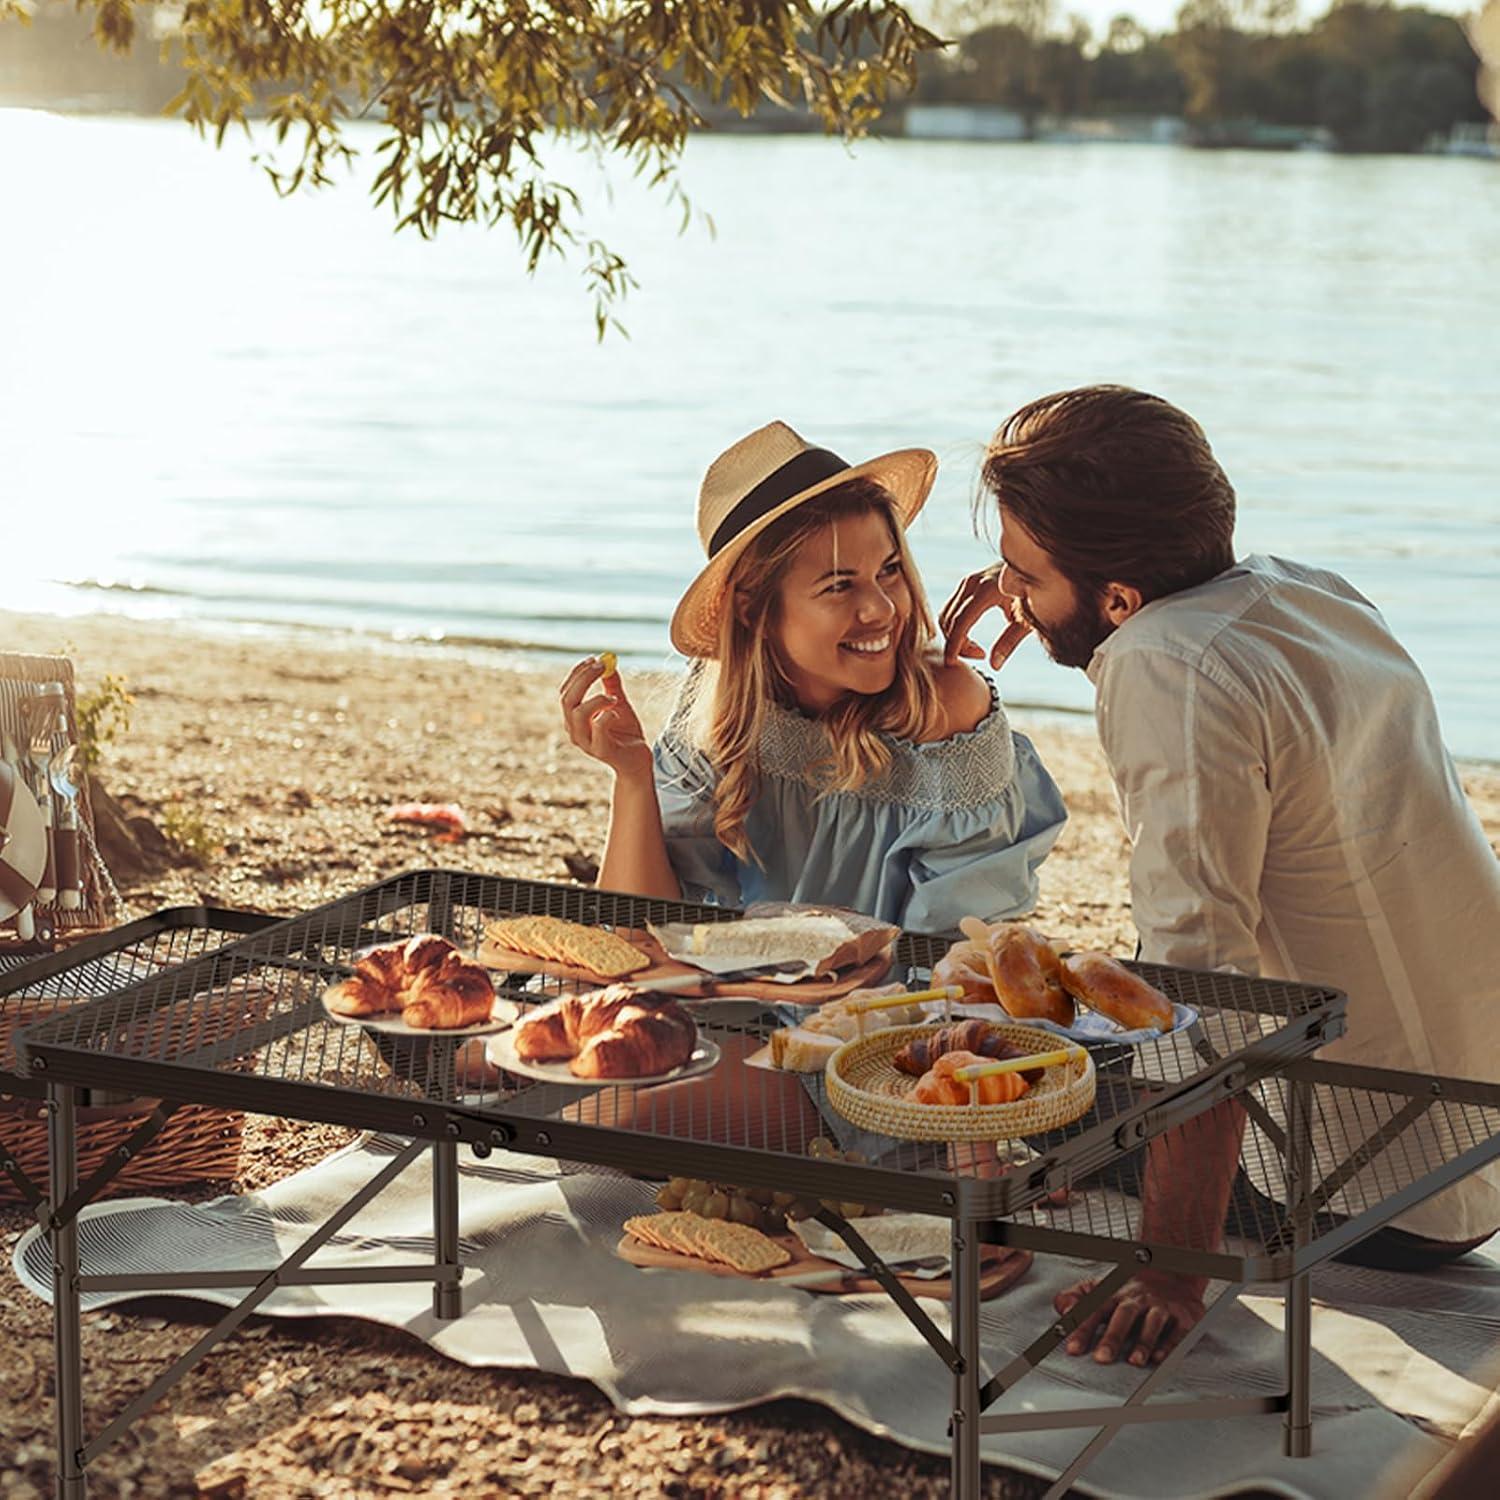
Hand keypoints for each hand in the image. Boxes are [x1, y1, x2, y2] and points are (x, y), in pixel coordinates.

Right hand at [560, 657, 650, 777]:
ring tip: (614, 697)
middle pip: (567, 699)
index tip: (593, 659)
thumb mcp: (620, 705)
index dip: (577, 673)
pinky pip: (598, 727)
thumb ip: (613, 686)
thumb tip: (609, 663)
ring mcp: (586, 742)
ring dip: (596, 698)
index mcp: (575, 718)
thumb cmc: (626, 734)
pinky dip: (607, 714)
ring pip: (577, 713)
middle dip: (583, 679)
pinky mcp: (601, 751)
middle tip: (602, 666)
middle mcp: (575, 730)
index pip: (566, 691)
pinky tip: (617, 713)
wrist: (638, 761)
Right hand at [939, 565, 1032, 669]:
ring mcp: (968, 581)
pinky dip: (955, 627)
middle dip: (957, 643)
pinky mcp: (967, 583)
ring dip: (954, 636)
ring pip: (947, 615)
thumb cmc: (1037, 593)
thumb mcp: (1026, 619)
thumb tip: (994, 665)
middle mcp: (973, 582)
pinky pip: (951, 609)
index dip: (954, 644)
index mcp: (988, 590)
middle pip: (950, 620)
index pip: (961, 622)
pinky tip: (971, 638)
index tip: (951, 662)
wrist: (1038, 566)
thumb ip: (1010, 642)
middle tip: (980, 656)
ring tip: (977, 649)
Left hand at [1054, 1270, 1206, 1365]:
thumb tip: (1061, 1308)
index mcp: (1114, 1294)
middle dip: (1112, 1337)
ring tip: (1134, 1362)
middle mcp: (1137, 1300)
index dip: (1082, 1329)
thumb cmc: (1131, 1290)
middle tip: (1101, 1359)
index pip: (1095, 1310)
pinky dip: (1170, 1344)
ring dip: (1143, 1342)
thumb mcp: (1102, 1287)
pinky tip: (1161, 1358)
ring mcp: (1160, 1306)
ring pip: (1152, 1322)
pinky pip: (1178, 1330)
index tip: (1072, 1349)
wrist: (1172, 1272)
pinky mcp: (1183, 1316)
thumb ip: (1078, 1297)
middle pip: (1123, 1316)